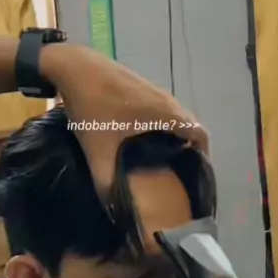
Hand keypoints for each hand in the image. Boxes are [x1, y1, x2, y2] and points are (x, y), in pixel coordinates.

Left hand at [42, 45, 207, 196]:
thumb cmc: (92, 107)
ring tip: (163, 160)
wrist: (73, 66)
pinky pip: (161, 110)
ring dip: (174, 136)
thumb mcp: (98, 150)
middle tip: (178, 173)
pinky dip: (161, 125)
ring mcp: (153, 90)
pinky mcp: (139, 86)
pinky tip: (142, 140)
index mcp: (166, 113)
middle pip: (190, 126)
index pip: (201, 135)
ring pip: (174, 117)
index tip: (196, 177)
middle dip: (188, 150)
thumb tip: (113, 211)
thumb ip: (106, 182)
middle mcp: (167, 100)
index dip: (204, 157)